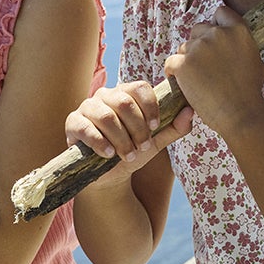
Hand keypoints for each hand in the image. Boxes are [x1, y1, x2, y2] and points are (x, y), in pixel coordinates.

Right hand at [66, 80, 192, 176]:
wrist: (109, 176)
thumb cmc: (132, 152)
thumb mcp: (156, 142)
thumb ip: (174, 128)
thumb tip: (190, 111)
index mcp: (126, 95)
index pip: (140, 87)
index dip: (150, 107)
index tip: (155, 127)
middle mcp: (106, 96)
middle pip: (124, 102)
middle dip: (137, 128)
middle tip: (142, 146)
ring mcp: (87, 108)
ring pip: (106, 116)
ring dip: (121, 139)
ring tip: (127, 155)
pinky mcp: (73, 123)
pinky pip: (85, 127)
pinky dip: (100, 142)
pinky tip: (108, 154)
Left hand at [162, 4, 263, 142]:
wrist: (240, 114)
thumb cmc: (250, 93)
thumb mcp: (257, 62)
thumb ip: (244, 46)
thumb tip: (237, 44)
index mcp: (238, 30)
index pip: (220, 13)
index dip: (215, 26)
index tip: (213, 41)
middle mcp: (218, 34)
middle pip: (198, 30)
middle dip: (198, 45)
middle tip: (203, 66)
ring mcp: (199, 48)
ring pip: (183, 47)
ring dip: (187, 60)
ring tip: (195, 79)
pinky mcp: (183, 64)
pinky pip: (170, 62)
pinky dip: (173, 72)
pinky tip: (181, 83)